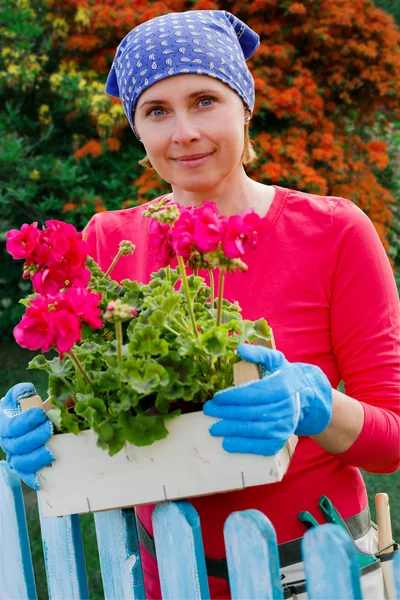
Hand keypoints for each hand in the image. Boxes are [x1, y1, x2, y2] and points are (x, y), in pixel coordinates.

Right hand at [0, 383, 54, 489]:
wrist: (25, 419)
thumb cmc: (26, 407)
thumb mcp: (23, 397)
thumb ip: (23, 392)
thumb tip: (27, 391)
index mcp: (5, 424)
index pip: (13, 426)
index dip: (26, 421)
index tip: (41, 413)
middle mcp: (8, 442)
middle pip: (18, 445)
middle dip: (35, 437)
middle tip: (51, 428)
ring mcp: (16, 456)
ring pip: (21, 463)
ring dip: (37, 458)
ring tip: (52, 452)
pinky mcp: (25, 468)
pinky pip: (27, 477)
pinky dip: (34, 479)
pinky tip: (43, 480)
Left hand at [203, 344, 331, 455]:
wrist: (306, 397)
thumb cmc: (285, 377)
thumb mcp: (275, 360)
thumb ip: (258, 353)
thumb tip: (240, 349)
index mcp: (283, 387)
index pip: (255, 393)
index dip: (234, 397)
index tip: (217, 398)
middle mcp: (286, 407)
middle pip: (253, 412)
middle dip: (228, 413)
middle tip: (208, 411)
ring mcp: (285, 425)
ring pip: (257, 430)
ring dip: (233, 431)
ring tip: (214, 429)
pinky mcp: (282, 438)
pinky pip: (264, 446)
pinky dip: (246, 447)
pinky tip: (228, 444)